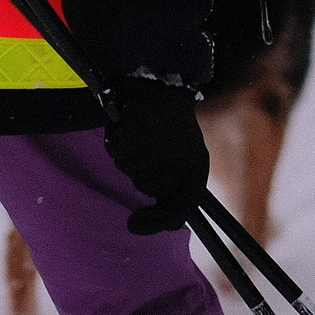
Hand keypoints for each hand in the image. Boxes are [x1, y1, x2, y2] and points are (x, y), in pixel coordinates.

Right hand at [103, 78, 207, 234]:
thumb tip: (146, 228)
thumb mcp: (182, 164)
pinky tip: (131, 126)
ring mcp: (161, 146)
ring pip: (129, 168)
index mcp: (196, 170)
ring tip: (144, 134)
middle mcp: (182, 160)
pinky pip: (117, 150)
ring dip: (130, 155)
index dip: (155, 222)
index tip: (132, 224)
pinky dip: (118, 140)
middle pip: (145, 187)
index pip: (179, 209)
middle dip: (141, 172)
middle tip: (151, 148)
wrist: (162, 86)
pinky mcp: (141, 131)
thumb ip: (173, 199)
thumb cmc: (170, 131)